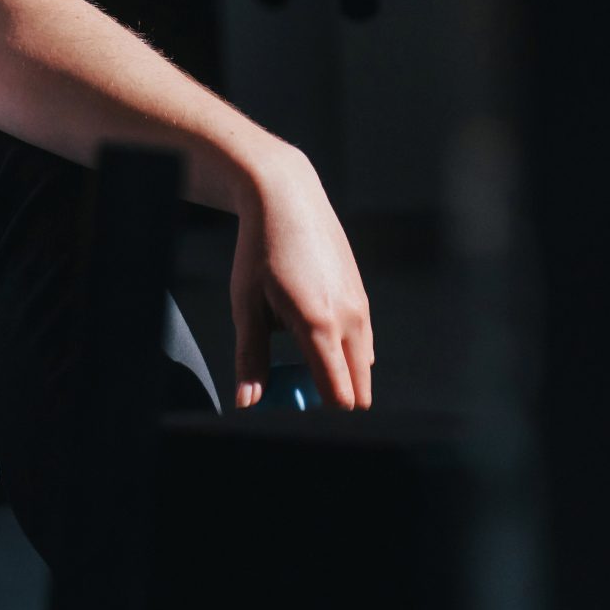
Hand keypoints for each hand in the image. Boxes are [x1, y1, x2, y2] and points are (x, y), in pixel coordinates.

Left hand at [229, 146, 374, 410]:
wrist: (287, 198)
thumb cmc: (261, 250)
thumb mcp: (246, 305)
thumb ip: (250, 359)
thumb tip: (247, 403)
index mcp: (319, 325)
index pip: (338, 393)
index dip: (318, 410)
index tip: (291, 402)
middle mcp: (350, 319)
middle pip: (359, 388)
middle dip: (331, 396)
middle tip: (293, 381)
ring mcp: (362, 306)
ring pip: (363, 364)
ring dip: (338, 370)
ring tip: (297, 347)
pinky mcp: (363, 295)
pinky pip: (362, 340)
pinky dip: (343, 348)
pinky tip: (311, 325)